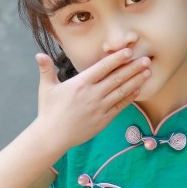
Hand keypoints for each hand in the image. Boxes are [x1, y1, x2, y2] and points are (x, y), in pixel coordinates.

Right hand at [35, 49, 150, 148]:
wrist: (53, 136)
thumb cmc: (49, 111)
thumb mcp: (46, 88)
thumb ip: (46, 69)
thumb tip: (38, 55)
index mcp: (81, 83)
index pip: (103, 67)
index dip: (118, 59)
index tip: (129, 51)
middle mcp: (93, 94)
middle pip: (117, 78)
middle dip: (133, 67)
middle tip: (147, 59)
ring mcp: (100, 108)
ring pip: (122, 91)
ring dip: (136, 80)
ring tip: (148, 72)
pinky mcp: (103, 120)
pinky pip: (120, 106)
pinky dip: (130, 97)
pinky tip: (139, 89)